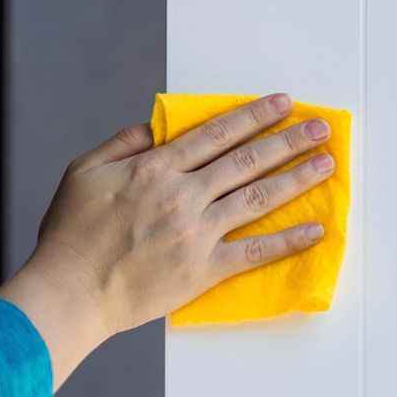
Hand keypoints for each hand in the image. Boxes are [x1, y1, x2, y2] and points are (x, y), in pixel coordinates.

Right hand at [0, 93, 335, 386]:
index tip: (284, 103)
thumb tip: (157, 125)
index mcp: (155, 168)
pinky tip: (315, 229)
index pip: (217, 133)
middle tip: (321, 129)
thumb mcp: (84, 172)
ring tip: (326, 165)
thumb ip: (123, 143)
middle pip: (246, 160)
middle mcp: (182, 195)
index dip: (254, 116)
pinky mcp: (203, 270)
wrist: (70, 292)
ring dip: (297, 179)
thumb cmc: (70, 234)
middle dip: (289, 141)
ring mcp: (196, 233)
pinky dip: (288, 241)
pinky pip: (255, 252)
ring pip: (258, 198)